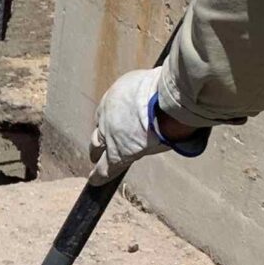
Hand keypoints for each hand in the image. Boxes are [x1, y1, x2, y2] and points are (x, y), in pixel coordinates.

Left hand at [87, 65, 205, 183]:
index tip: (113, 128)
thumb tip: (168, 94)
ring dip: (99, 157)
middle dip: (99, 140)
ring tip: (96, 169)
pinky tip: (95, 182)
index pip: (108, 114)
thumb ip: (153, 92)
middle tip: (97, 149)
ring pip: (98, 148)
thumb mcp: (152, 83)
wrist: (164, 102)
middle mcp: (108, 115)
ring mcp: (110, 134)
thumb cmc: (164, 89)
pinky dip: (99, 175)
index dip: (109, 123)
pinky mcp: (118, 153)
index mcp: (115, 98)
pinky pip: (106, 167)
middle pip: (99, 131)